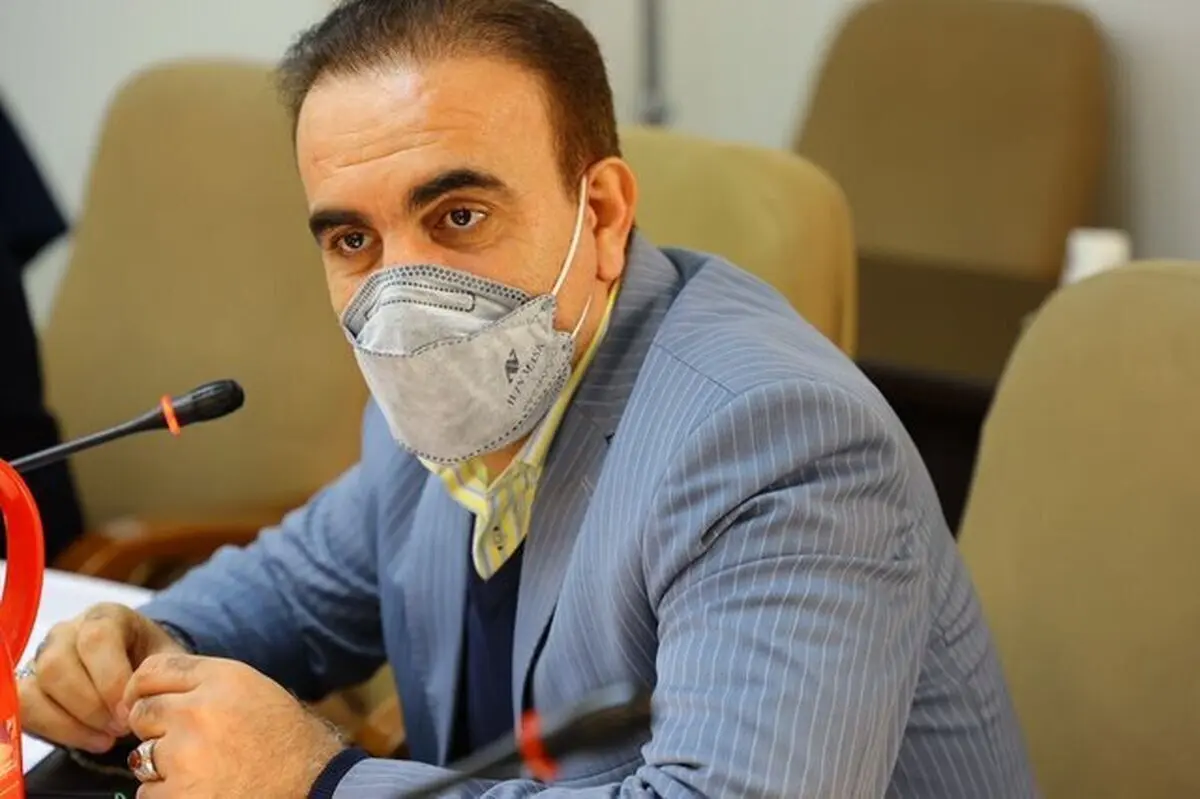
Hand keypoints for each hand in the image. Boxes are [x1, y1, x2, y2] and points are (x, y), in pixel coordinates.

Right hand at [17, 603, 184, 752]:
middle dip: (92, 705)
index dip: (112, 679)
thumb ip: (166, 672)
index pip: (96, 638)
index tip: (132, 709)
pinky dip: (59, 731)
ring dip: (75, 721)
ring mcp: (44, 656)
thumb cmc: (155, 663)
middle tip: (122, 726)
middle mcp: (69, 630)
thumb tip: (160, 695)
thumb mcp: (169, 660)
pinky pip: (26, 709)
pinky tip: (94, 740)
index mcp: (108, 615)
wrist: (140, 671)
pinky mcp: (30, 685)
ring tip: (110, 736)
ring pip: (37, 688)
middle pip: (58, 665)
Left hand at [124, 653, 343, 798]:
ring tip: (205, 771)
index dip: (142, 689)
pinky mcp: (178, 795)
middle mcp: (199, 710)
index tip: (144, 703)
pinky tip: (204, 792)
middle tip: (187, 745)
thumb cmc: (286, 740)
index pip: (153, 670)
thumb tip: (149, 690)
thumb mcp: (253, 690)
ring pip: (142, 755)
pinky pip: (148, 793)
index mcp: (221, 678)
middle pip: (142, 713)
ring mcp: (185, 755)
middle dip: (156, 730)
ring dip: (163, 766)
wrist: (312, 784)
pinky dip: (169, 795)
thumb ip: (204, 684)